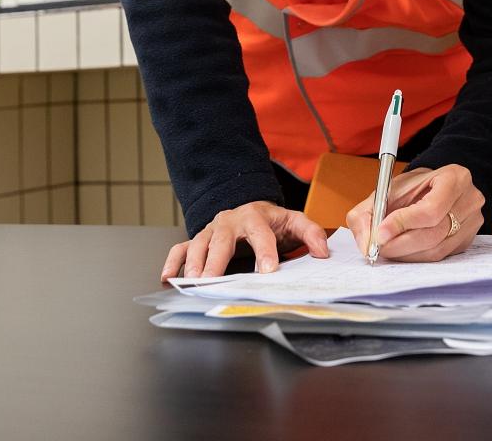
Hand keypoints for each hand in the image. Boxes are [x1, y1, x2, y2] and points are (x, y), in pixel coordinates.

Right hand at [160, 201, 328, 282]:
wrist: (249, 208)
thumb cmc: (271, 221)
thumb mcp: (294, 222)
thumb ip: (311, 234)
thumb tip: (323, 253)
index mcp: (256, 217)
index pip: (261, 233)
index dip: (264, 252)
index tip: (267, 271)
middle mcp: (230, 222)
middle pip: (221, 240)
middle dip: (216, 261)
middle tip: (213, 281)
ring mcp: (211, 230)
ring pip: (198, 244)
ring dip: (194, 264)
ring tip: (192, 283)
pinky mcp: (199, 239)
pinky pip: (181, 248)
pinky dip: (172, 262)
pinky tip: (168, 278)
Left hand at [346, 165, 483, 262]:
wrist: (434, 188)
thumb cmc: (413, 188)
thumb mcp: (387, 190)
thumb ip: (368, 213)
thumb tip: (366, 244)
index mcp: (454, 178)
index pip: (430, 209)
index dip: (402, 224)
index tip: (379, 233)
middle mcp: (470, 200)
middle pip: (433, 234)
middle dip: (400, 244)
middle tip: (378, 247)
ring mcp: (473, 223)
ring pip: (436, 250)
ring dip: (407, 254)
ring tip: (388, 248)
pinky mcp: (468, 242)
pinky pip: (440, 257)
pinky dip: (417, 257)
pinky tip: (403, 250)